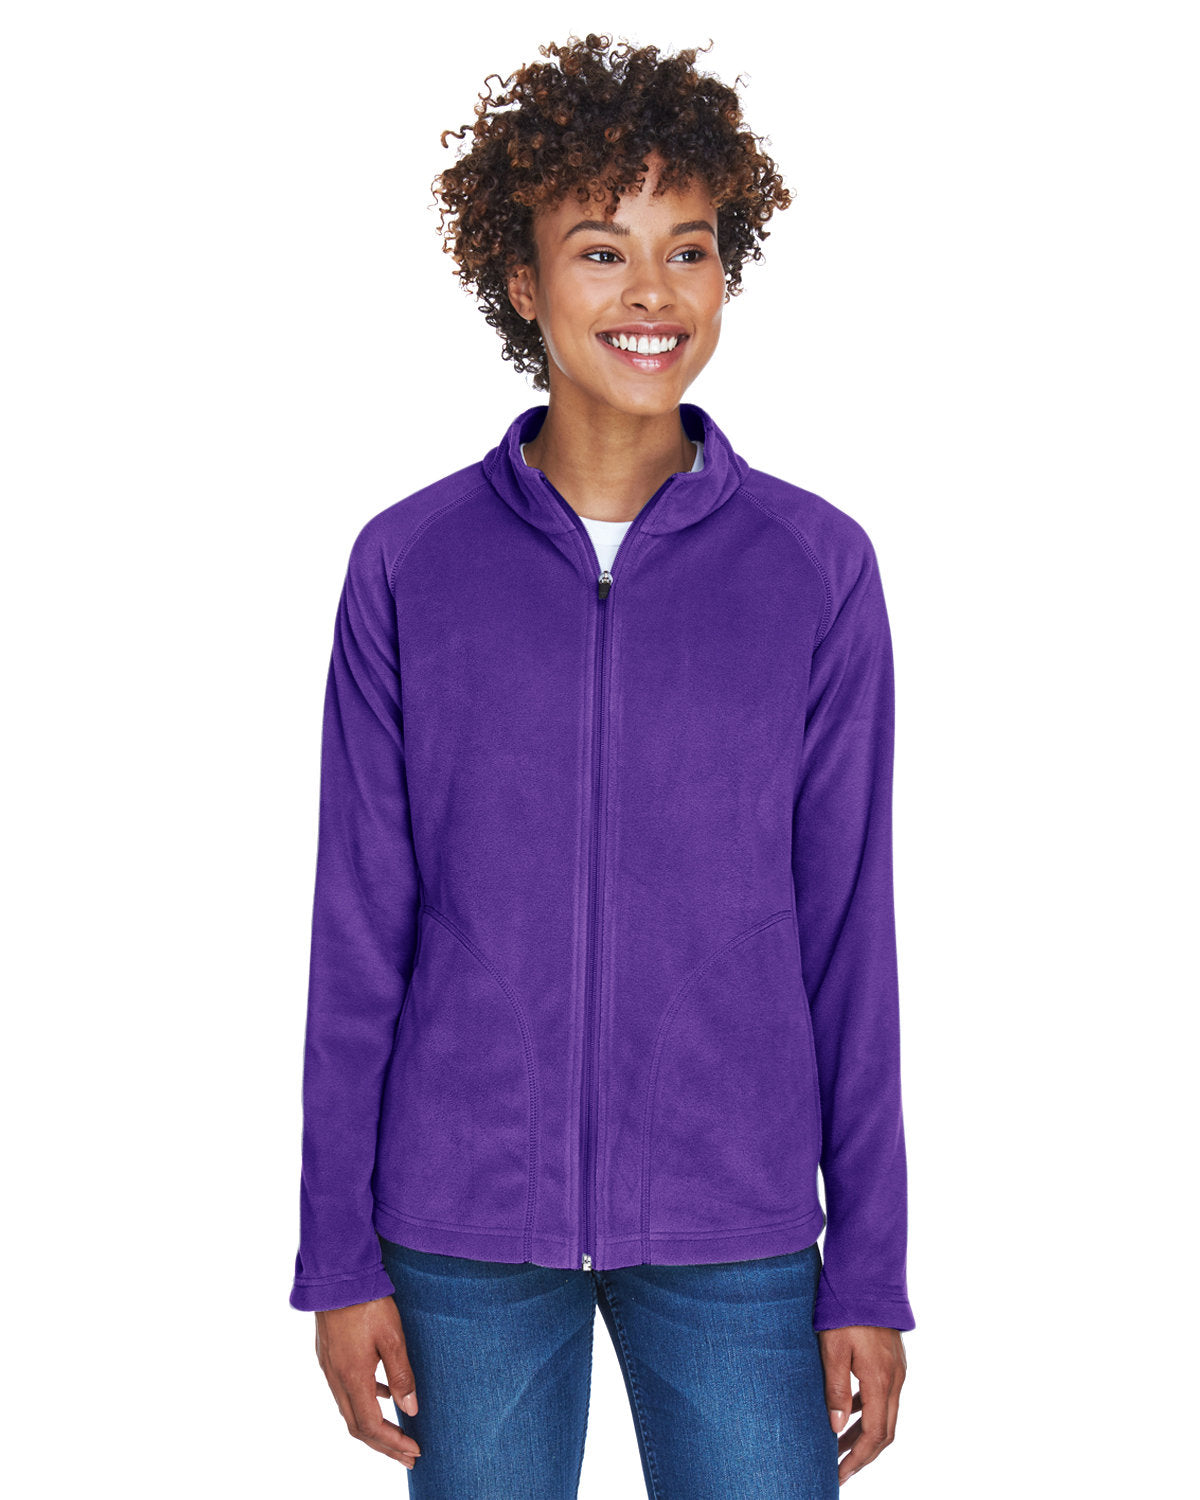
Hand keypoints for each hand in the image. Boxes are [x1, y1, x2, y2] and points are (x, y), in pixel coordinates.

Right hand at [314, 1296, 422, 1468]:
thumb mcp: (393, 1337)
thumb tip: (410, 1409)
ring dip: (373, 1426)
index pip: (371, 1426)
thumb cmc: (367, 1302)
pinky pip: (346, 1390)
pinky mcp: (329, 1354)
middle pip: (357, 1426)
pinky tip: (383, 1392)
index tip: (415, 1451)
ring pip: (349, 1409)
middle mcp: (336, 1377)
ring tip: (398, 1432)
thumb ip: (402, 1374)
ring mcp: (330, 1366)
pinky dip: (366, 1400)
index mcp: (352, 1377)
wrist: (337, 1274)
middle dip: (384, 1445)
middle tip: (408, 1455)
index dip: (393, 1444)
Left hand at [818, 1324, 905, 1484]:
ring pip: (885, 1414)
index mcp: (881, 1380)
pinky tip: (849, 1411)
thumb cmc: (846, 1308)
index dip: (857, 1459)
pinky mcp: (892, 1359)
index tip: (838, 1474)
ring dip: (865, 1434)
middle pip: (884, 1431)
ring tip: (840, 1447)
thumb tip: (836, 1428)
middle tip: (839, 1469)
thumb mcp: (832, 1347)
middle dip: (863, 1454)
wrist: (868, 1274)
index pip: (875, 1435)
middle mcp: (895, 1379)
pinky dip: (868, 1411)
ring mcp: (896, 1369)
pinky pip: (883, 1396)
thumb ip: (835, 1389)